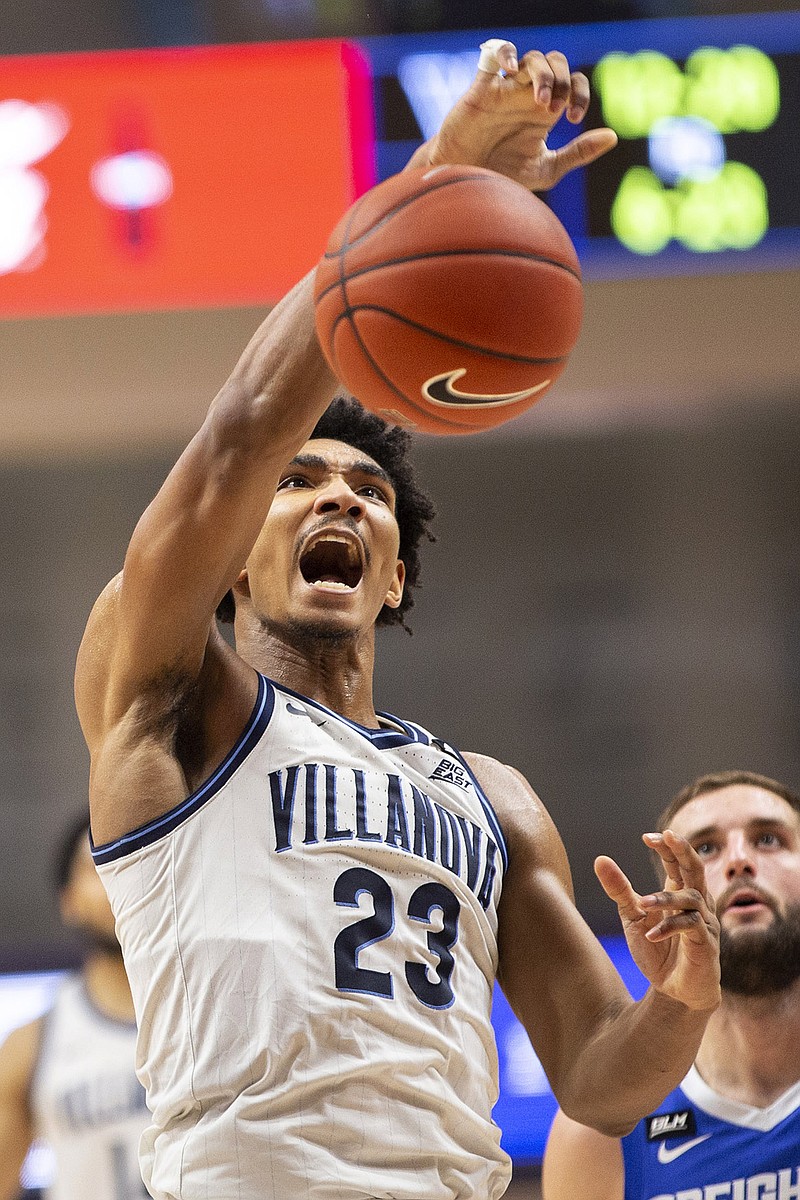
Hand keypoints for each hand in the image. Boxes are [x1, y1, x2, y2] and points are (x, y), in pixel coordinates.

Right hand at [408, 39, 617, 191]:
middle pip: (556, 63)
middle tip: (557, 111)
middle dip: (563, 81)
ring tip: (542, 103)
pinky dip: (507, 54)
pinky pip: (496, 55)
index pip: (573, 82)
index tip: (573, 118)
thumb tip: (613, 136)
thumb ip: (578, 153)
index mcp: (545, 111)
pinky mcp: (482, 89)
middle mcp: (528, 96)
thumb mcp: (546, 170)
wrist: (466, 185)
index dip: (580, 92)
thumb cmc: (502, 178)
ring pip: (532, 58)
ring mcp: (506, 90)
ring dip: (544, 75)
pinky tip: (514, 70)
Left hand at [595, 830, 720, 1011]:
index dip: (667, 846)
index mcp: (679, 893)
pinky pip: (692, 927)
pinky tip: (650, 935)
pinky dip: (670, 927)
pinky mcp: (706, 943)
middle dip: (684, 850)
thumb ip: (619, 890)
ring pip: (692, 898)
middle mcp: (696, 903)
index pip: (677, 861)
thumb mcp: (632, 917)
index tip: (647, 837)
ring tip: (643, 903)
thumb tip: (600, 859)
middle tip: (670, 835)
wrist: (673, 991)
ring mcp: (704, 922)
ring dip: (667, 899)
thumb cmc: (657, 950)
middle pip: (695, 868)